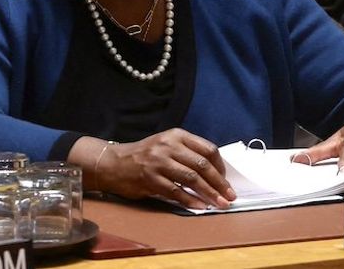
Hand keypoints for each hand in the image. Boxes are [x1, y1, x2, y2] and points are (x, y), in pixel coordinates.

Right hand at [97, 129, 234, 209]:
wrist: (113, 163)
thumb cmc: (145, 155)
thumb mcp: (166, 144)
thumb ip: (187, 153)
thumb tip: (215, 173)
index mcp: (176, 135)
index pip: (208, 149)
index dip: (220, 167)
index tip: (225, 180)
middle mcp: (168, 146)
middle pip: (202, 165)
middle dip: (219, 183)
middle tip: (229, 196)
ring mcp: (159, 162)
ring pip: (192, 179)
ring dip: (209, 194)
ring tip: (219, 204)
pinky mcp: (150, 179)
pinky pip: (176, 192)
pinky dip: (191, 201)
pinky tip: (200, 207)